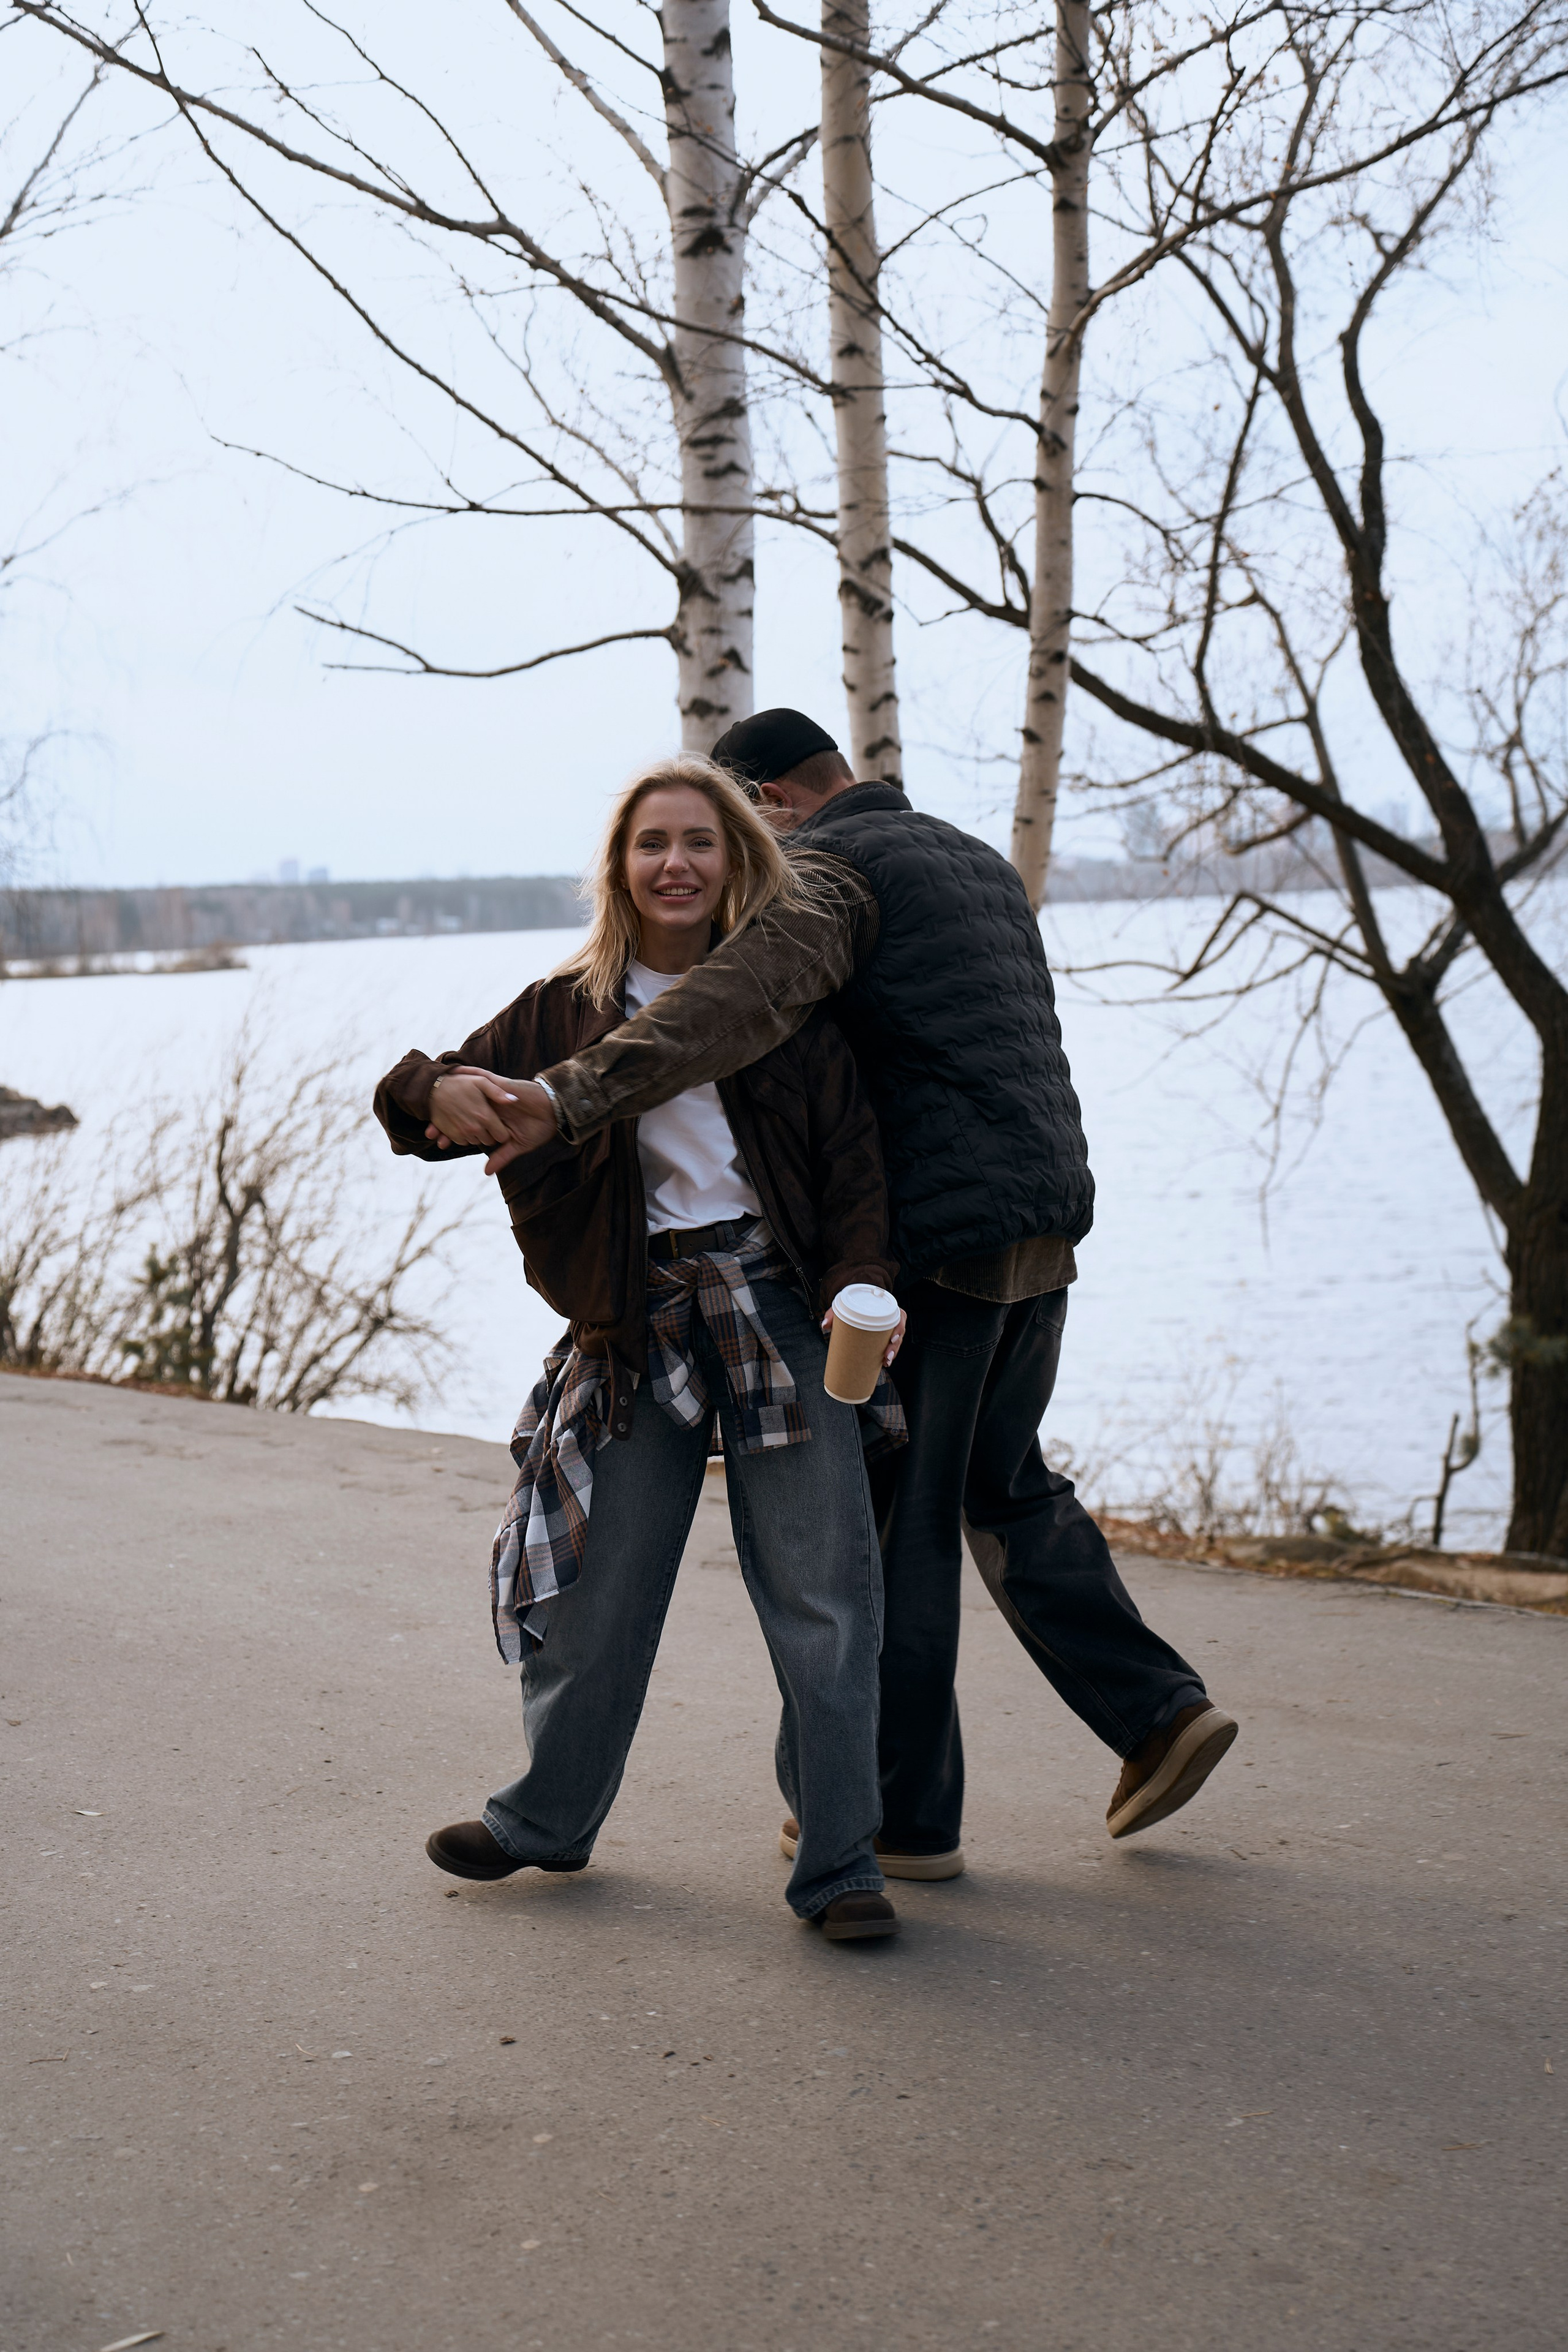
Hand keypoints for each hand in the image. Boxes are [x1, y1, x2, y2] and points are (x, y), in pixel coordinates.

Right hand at [425, 1069, 521, 1149]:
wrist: (433, 1090)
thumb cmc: (459, 1083)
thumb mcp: (481, 1081)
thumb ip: (499, 1093)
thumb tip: (515, 1100)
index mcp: (485, 1116)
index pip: (502, 1136)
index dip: (502, 1131)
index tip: (498, 1124)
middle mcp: (475, 1128)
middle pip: (490, 1141)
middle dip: (490, 1134)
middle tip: (486, 1122)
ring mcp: (462, 1133)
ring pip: (477, 1142)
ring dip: (478, 1135)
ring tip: (474, 1120)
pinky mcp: (452, 1135)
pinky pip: (464, 1142)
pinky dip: (466, 1136)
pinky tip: (464, 1123)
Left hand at [426, 1070, 559, 1167]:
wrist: (557, 1113)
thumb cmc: (540, 1128)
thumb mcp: (517, 1146)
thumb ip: (501, 1156)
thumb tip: (486, 1172)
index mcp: (492, 1119)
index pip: (467, 1124)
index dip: (451, 1131)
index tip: (436, 1142)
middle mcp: (490, 1106)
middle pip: (462, 1108)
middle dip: (444, 1118)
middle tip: (429, 1131)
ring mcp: (494, 1096)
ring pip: (468, 1094)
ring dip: (452, 1096)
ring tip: (434, 1100)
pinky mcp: (502, 1086)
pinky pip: (483, 1077)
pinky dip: (470, 1073)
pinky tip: (455, 1072)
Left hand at [821, 1306, 906, 1368]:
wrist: (855, 1301)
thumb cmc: (853, 1302)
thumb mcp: (844, 1305)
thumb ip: (833, 1313)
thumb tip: (824, 1325)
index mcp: (886, 1307)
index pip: (900, 1317)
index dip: (899, 1328)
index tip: (892, 1339)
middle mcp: (890, 1317)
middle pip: (899, 1333)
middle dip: (895, 1347)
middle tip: (886, 1357)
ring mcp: (888, 1328)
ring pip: (896, 1342)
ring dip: (893, 1353)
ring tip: (885, 1362)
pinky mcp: (883, 1336)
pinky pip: (890, 1345)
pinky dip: (888, 1355)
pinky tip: (884, 1363)